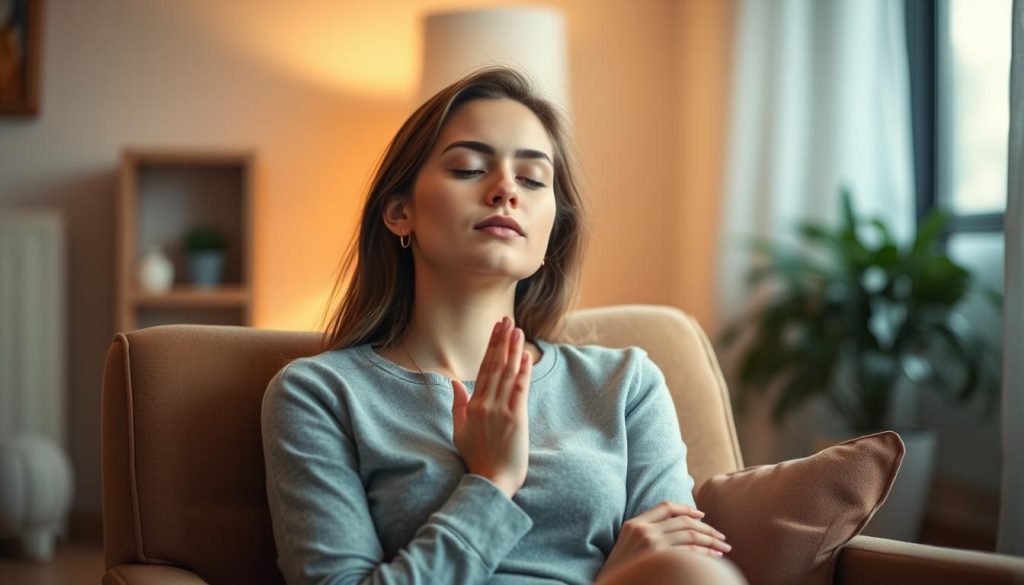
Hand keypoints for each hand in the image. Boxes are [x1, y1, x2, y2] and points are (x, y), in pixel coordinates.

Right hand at [451, 316, 532, 498]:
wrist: (490, 481)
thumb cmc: (476, 459)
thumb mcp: (460, 431)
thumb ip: (458, 405)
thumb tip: (455, 383)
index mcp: (473, 405)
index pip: (483, 369)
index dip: (491, 347)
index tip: (496, 329)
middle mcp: (486, 403)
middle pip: (495, 366)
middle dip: (502, 341)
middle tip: (507, 320)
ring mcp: (501, 410)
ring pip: (507, 373)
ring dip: (513, 350)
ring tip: (517, 330)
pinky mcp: (516, 419)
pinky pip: (519, 390)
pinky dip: (523, 371)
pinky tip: (526, 355)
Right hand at [599, 502, 730, 577]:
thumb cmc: (621, 571)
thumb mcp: (627, 545)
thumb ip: (644, 533)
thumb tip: (675, 530)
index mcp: (634, 523)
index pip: (666, 506)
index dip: (686, 508)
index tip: (702, 514)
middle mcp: (643, 530)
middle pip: (683, 521)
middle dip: (707, 528)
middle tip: (722, 537)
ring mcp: (651, 543)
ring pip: (691, 534)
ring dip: (711, 541)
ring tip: (724, 548)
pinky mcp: (660, 558)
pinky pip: (690, 551)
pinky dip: (706, 553)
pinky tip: (714, 558)